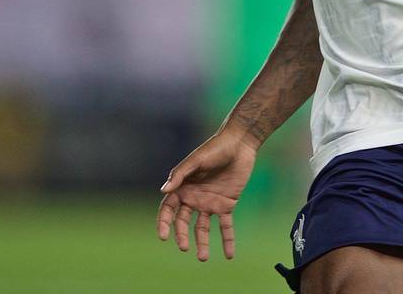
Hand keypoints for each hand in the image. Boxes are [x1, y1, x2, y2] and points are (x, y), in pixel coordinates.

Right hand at [156, 129, 256, 260]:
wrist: (239, 144)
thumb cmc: (214, 148)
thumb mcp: (196, 160)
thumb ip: (180, 175)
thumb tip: (163, 191)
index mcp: (183, 187)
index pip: (168, 209)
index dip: (163, 223)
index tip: (163, 236)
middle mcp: (194, 198)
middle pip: (183, 222)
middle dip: (182, 235)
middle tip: (184, 247)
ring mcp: (210, 203)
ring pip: (203, 228)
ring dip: (202, 242)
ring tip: (202, 257)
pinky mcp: (227, 204)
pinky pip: (226, 226)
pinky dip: (227, 240)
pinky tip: (229, 255)